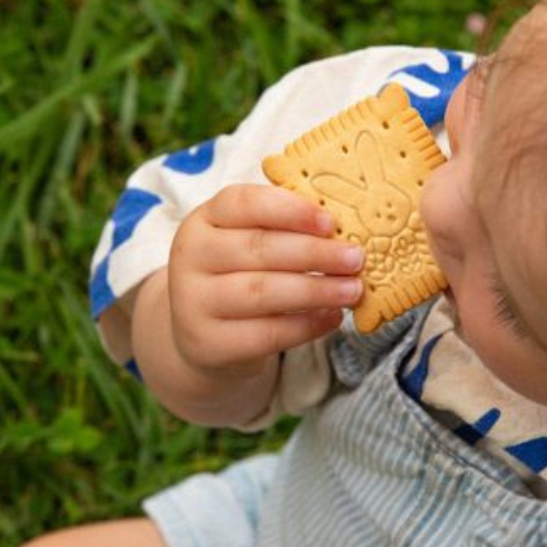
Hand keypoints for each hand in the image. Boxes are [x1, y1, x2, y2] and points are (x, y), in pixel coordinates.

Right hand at [168, 184, 363, 377]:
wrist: (202, 332)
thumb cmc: (240, 272)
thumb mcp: (247, 239)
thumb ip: (285, 227)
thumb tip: (346, 225)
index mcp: (205, 218)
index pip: (244, 203)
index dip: (290, 210)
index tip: (331, 222)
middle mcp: (191, 256)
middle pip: (258, 248)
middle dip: (314, 253)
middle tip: (355, 258)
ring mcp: (194, 302)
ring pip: (262, 292)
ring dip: (315, 290)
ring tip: (352, 290)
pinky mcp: (208, 343)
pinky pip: (265, 334)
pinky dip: (306, 325)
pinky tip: (332, 317)